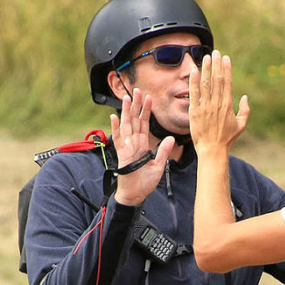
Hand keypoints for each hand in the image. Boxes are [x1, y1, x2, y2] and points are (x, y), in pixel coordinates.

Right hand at [110, 89, 173, 205]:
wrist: (135, 195)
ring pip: (127, 126)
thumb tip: (171, 138)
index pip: (145, 124)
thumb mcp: (158, 166)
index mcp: (142, 145)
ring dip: (127, 112)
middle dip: (137, 105)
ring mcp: (126, 148)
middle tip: (138, 90)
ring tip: (127, 98)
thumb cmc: (144, 183)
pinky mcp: (121, 154)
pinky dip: (115, 128)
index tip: (149, 98)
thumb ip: (163, 152)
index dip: (147, 111)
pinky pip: (118, 139)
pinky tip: (114, 117)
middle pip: (135, 120)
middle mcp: (133, 143)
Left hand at [189, 50, 249, 154]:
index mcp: (228, 105)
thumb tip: (244, 96)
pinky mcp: (194, 112)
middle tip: (216, 52)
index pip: (227, 82)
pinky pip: (194, 94)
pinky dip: (194, 82)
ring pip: (206, 83)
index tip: (226, 58)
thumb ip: (245, 110)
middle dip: (216, 64)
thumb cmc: (227, 140)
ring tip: (206, 57)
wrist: (212, 151)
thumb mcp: (241, 126)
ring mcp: (205, 107)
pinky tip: (194, 71)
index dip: (226, 68)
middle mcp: (217, 104)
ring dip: (206, 68)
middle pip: (217, 79)